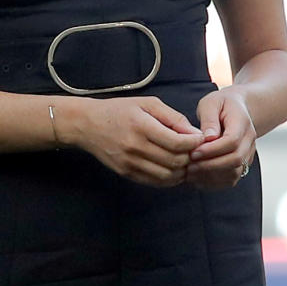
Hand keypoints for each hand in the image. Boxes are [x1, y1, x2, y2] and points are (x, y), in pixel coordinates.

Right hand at [59, 96, 203, 187]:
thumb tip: (195, 134)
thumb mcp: (147, 104)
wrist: (87, 124)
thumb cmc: (119, 110)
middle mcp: (135, 147)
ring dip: (181, 170)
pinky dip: (169, 178)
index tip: (199, 138)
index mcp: (141, 126)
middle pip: (175, 161)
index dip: (194, 143)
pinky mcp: (127, 173)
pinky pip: (155, 182)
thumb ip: (173, 118)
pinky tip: (171, 168)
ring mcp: (130, 163)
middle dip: (190, 156)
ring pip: (168, 176)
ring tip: (183, 159)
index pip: (178, 143)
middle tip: (193, 149)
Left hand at [186, 87, 256, 189]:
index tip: (193, 152)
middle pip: (235, 160)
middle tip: (189, 165)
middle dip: (210, 165)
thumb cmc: (222, 104)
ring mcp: (247, 155)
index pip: (232, 141)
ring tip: (190, 172)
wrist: (237, 109)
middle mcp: (249, 141)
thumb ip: (209, 119)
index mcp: (242, 123)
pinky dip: (214, 182)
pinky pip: (231, 179)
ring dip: (211, 176)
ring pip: (234, 173)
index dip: (212, 150)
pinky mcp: (241, 165)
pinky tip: (197, 177)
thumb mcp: (211, 103)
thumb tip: (208, 137)